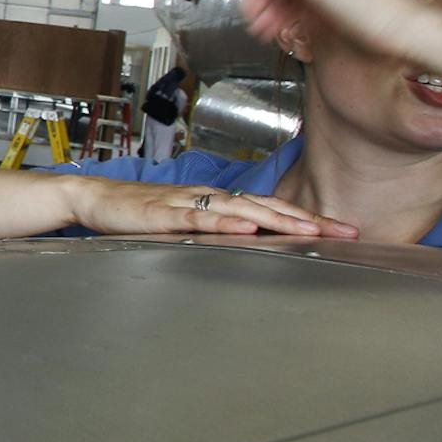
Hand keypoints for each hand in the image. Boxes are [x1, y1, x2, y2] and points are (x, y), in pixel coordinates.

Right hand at [63, 175, 357, 237]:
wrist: (95, 199)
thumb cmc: (137, 213)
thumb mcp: (184, 223)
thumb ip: (216, 231)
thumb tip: (254, 243)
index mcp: (216, 202)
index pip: (271, 208)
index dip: (308, 219)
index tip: (344, 231)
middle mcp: (209, 198)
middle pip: (267, 206)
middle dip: (308, 219)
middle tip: (346, 232)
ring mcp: (187, 203)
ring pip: (240, 209)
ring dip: (277, 219)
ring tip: (309, 229)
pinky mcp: (164, 214)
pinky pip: (199, 218)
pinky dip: (225, 223)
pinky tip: (246, 228)